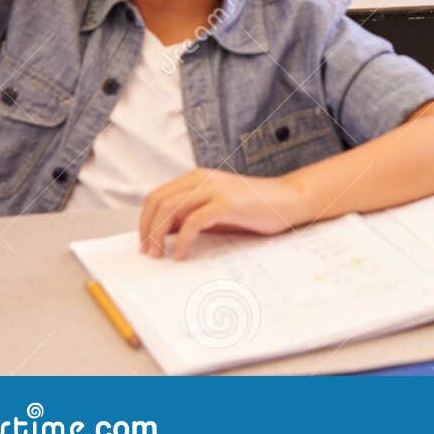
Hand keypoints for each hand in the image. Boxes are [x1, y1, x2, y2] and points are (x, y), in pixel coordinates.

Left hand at [138, 168, 304, 257]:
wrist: (288, 200)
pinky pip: (192, 222)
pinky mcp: (226, 203)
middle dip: (146, 229)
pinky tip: (182, 254)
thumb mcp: (215, 209)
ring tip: (159, 255)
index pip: (157, 196)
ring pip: (169, 208)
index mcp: (197, 177)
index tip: (145, 243)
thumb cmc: (253, 208)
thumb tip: (161, 233)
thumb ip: (190, 215)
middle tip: (148, 253)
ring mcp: (214, 189)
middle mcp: (202, 178)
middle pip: (158, 201)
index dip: (145, 221)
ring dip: (157, 235)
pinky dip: (181, 241)